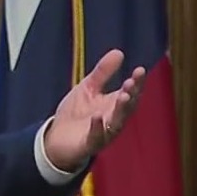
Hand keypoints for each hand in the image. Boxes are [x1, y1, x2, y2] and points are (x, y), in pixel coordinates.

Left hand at [43, 49, 145, 171]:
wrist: (56, 138)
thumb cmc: (76, 113)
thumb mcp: (88, 88)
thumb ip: (102, 72)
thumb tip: (119, 52)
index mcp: (114, 105)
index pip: (130, 93)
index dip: (136, 83)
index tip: (140, 70)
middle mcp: (112, 119)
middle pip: (127, 108)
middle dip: (130, 95)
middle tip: (131, 83)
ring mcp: (102, 133)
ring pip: (117, 123)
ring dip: (121, 111)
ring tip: (123, 96)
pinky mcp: (89, 144)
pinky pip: (96, 138)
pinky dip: (98, 128)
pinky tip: (97, 117)